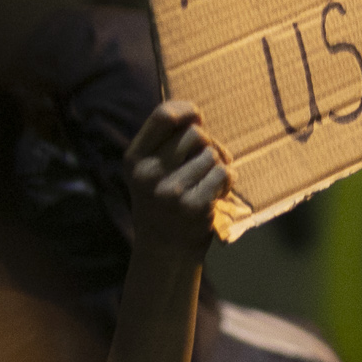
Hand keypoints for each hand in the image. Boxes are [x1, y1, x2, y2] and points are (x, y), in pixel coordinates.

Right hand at [123, 100, 230, 255]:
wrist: (165, 252)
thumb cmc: (163, 202)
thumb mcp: (150, 171)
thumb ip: (166, 142)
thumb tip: (195, 114)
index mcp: (134, 159)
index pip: (163, 115)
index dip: (186, 110)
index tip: (197, 117)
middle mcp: (148, 174)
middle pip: (195, 133)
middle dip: (207, 143)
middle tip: (206, 160)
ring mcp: (171, 191)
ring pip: (212, 154)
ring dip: (218, 164)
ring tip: (210, 180)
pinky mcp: (194, 207)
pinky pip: (223, 174)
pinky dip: (227, 180)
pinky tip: (218, 193)